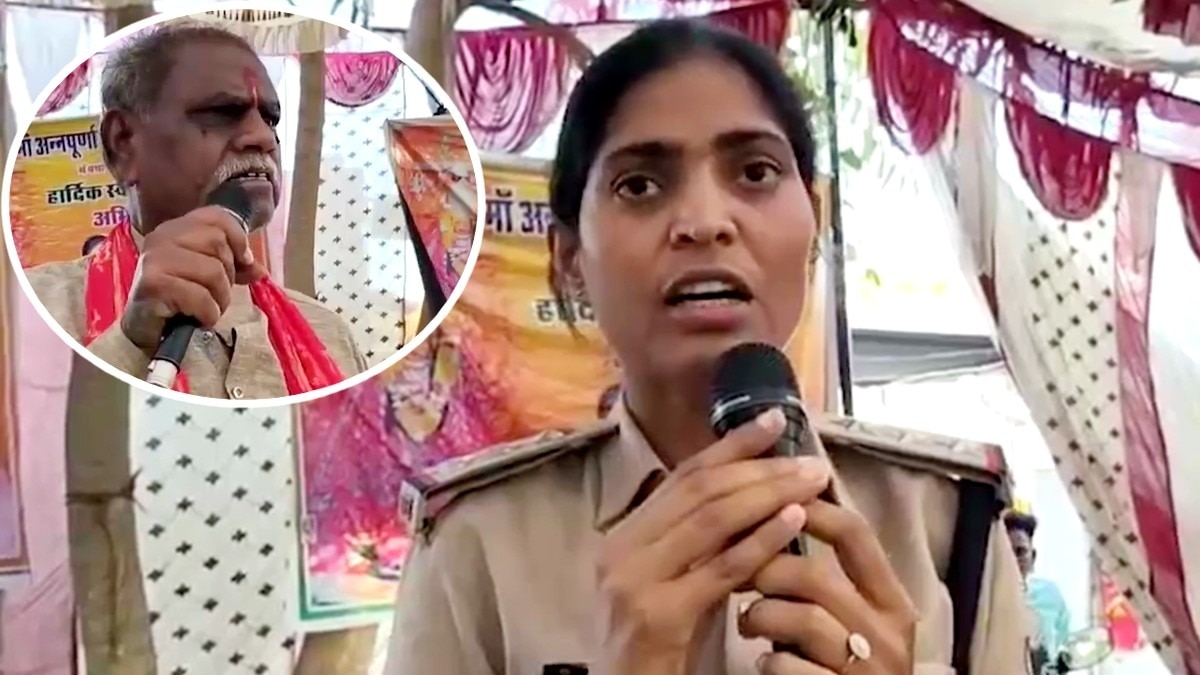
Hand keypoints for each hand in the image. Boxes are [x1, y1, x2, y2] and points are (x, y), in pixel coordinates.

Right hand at [121, 207, 266, 348]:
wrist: (145, 330)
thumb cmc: (178, 300)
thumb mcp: (210, 277)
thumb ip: (234, 267)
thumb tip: (259, 270)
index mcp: (176, 228)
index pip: (216, 217)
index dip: (237, 239)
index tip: (242, 262)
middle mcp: (162, 237)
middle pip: (218, 243)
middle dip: (227, 276)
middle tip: (214, 294)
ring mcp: (154, 260)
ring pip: (213, 272)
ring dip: (219, 299)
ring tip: (206, 309)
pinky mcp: (152, 285)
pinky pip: (200, 296)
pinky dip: (208, 313)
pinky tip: (198, 318)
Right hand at [593, 409, 832, 674]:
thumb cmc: (657, 650)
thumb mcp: (674, 584)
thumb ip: (698, 543)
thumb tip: (753, 493)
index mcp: (624, 537)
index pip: (683, 477)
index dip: (731, 445)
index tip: (774, 421)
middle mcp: (621, 550)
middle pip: (699, 490)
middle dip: (758, 466)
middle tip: (808, 457)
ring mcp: (634, 582)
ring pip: (710, 520)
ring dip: (767, 494)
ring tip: (810, 481)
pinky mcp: (657, 616)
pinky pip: (720, 569)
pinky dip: (760, 541)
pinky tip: (793, 523)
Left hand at [739, 500, 918, 673]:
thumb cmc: (843, 665)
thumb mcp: (846, 616)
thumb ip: (822, 576)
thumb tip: (774, 510)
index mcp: (892, 599)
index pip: (854, 533)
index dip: (808, 510)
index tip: (769, 504)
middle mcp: (888, 631)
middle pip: (816, 575)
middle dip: (766, 571)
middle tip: (740, 576)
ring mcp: (867, 668)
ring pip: (802, 618)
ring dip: (760, 615)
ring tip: (748, 622)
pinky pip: (790, 666)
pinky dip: (769, 661)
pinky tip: (764, 663)